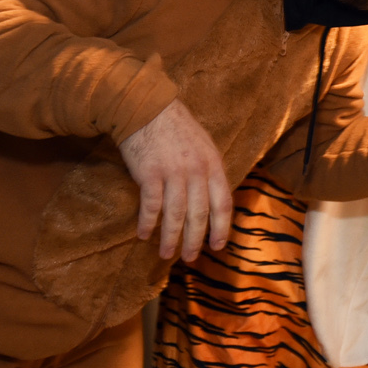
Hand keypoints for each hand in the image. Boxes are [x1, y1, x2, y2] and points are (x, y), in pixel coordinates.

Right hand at [118, 99, 231, 261]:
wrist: (147, 108)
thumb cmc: (177, 129)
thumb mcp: (204, 146)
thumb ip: (210, 171)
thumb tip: (214, 199)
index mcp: (213, 165)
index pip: (223, 203)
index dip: (221, 228)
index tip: (218, 246)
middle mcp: (196, 171)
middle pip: (199, 214)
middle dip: (195, 240)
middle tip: (190, 258)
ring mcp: (173, 173)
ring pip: (175, 215)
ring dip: (171, 238)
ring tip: (166, 254)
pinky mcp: (149, 173)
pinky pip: (151, 206)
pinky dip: (148, 223)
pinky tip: (144, 234)